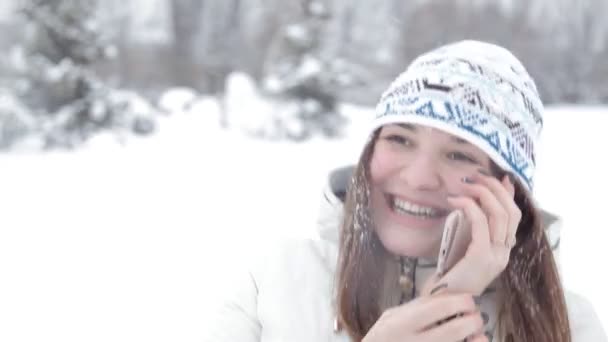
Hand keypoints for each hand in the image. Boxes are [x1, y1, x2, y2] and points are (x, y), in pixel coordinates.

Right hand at [362, 292, 486, 341]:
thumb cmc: (380, 338)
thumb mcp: (390, 318)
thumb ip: (414, 308)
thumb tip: (445, 297)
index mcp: (402, 323)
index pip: (438, 307)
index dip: (460, 302)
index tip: (470, 301)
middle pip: (453, 330)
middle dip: (472, 322)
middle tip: (477, 319)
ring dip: (474, 341)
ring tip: (479, 336)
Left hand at [423, 171, 520, 295]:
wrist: (442, 300)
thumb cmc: (450, 272)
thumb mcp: (465, 245)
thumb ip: (474, 226)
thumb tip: (479, 198)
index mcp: (504, 251)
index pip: (515, 215)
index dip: (507, 193)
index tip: (497, 177)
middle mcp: (505, 253)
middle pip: (510, 211)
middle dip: (494, 188)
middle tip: (474, 176)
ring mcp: (496, 256)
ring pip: (499, 215)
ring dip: (482, 193)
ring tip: (464, 184)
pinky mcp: (481, 257)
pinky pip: (481, 224)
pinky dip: (469, 206)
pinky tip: (455, 199)